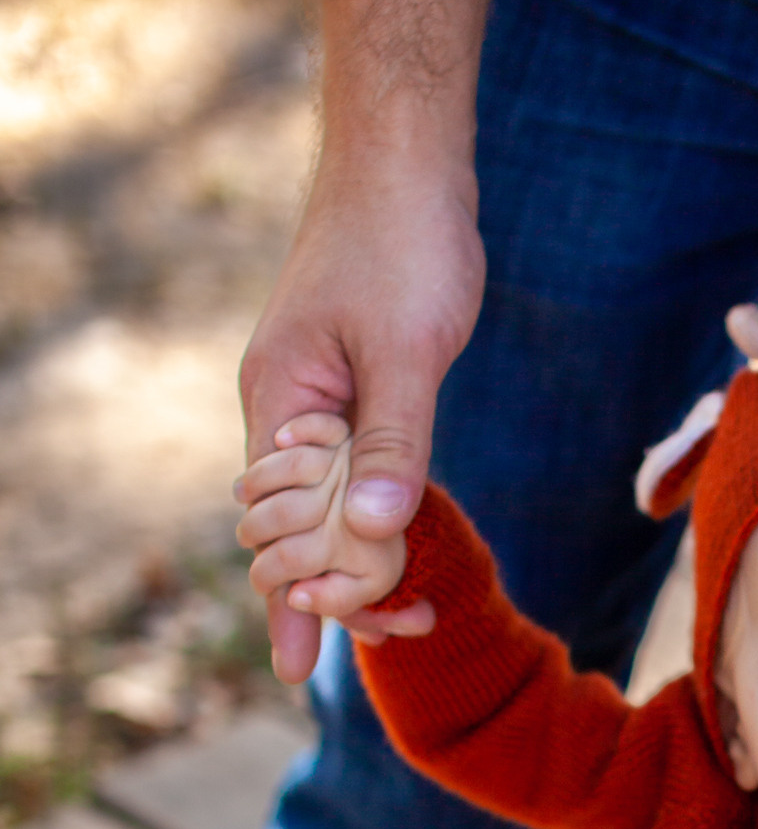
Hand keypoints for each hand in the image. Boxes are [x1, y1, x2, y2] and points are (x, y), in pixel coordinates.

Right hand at [238, 142, 482, 680]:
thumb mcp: (407, 351)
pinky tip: (397, 548)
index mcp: (279, 407)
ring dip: (361, 558)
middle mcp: (285, 413)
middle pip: (295, 530)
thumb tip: (372, 532)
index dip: (295, 597)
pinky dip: (374, 513)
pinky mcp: (353, 389)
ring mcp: (317, 402)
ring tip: (413, 613)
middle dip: (338, 590)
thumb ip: (394, 443)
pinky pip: (353, 471)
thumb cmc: (402, 244)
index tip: (304, 665)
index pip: (273, 530)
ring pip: (328, 504)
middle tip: (412, 631)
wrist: (406, 163)